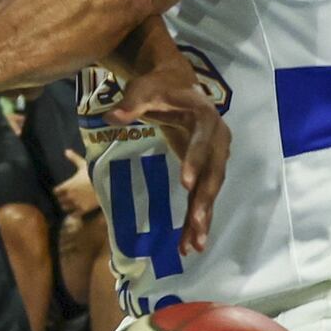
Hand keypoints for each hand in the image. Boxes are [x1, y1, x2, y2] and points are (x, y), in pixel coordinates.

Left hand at [51, 150, 100, 219]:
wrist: (106, 184)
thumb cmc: (94, 173)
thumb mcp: (83, 164)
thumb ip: (74, 158)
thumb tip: (66, 151)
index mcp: (67, 185)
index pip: (56, 190)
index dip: (57, 190)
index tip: (59, 190)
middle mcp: (69, 195)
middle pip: (60, 199)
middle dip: (61, 198)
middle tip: (64, 197)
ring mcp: (76, 203)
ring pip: (66, 207)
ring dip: (66, 206)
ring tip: (69, 205)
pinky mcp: (84, 210)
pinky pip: (75, 214)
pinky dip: (74, 214)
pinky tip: (76, 212)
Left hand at [109, 51, 230, 251]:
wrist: (177, 85)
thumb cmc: (159, 87)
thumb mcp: (143, 89)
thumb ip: (131, 103)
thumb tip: (113, 116)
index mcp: (205, 117)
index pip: (202, 141)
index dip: (195, 161)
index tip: (186, 184)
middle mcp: (218, 139)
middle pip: (214, 173)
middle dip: (205, 200)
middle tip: (196, 223)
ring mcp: (215, 157)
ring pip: (211, 191)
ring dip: (203, 218)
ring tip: (195, 245)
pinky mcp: (206, 170)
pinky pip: (203, 197)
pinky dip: (198, 220)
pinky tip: (190, 243)